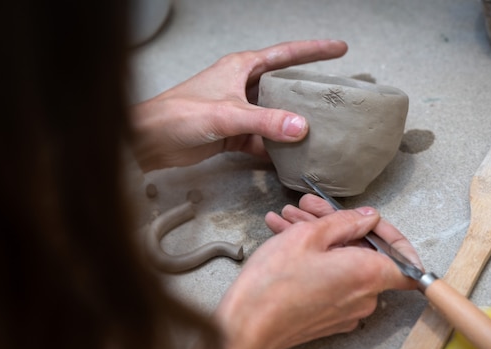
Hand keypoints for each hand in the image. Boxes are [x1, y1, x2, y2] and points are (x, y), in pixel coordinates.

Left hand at [131, 39, 347, 171]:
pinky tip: (289, 157)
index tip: (339, 49)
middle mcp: (242, 86)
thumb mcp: (227, 114)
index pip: (285, 54)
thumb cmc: (179, 114)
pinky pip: (262, 139)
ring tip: (319, 131)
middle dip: (307, 91)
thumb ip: (265, 121)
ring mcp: (238, 110)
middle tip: (333, 97)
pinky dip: (274, 148)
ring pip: (274, 114)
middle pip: (283, 85)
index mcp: (241, 67)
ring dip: (291, 124)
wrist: (151, 140)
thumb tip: (300, 127)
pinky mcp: (233, 133)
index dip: (314, 50)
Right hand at [214, 199, 420, 348]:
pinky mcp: (329, 319)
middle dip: (338, 226)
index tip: (371, 222)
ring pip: (343, 265)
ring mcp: (347, 311)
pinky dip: (315, 260)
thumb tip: (369, 218)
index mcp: (368, 274)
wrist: (246, 326)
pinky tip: (286, 238)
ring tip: (287, 220)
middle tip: (307, 208)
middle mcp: (364, 297)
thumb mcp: (309, 236)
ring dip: (319, 240)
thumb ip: (345, 222)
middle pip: (365, 254)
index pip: (407, 261)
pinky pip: (332, 282)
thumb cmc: (275, 282)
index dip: (392, 236)